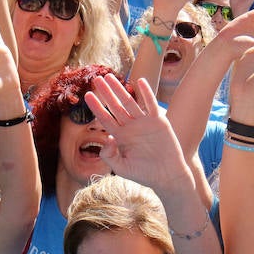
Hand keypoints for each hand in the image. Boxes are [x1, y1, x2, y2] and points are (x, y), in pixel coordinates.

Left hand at [84, 75, 192, 191]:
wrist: (167, 177)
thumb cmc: (144, 174)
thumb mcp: (122, 168)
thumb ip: (109, 156)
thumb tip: (107, 139)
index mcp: (121, 136)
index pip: (105, 118)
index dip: (96, 107)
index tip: (87, 95)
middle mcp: (131, 127)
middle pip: (115, 106)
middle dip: (106, 93)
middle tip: (96, 78)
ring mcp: (144, 123)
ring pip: (130, 102)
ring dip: (120, 89)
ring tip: (110, 77)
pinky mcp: (159, 122)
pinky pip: (151, 105)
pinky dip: (146, 93)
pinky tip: (140, 81)